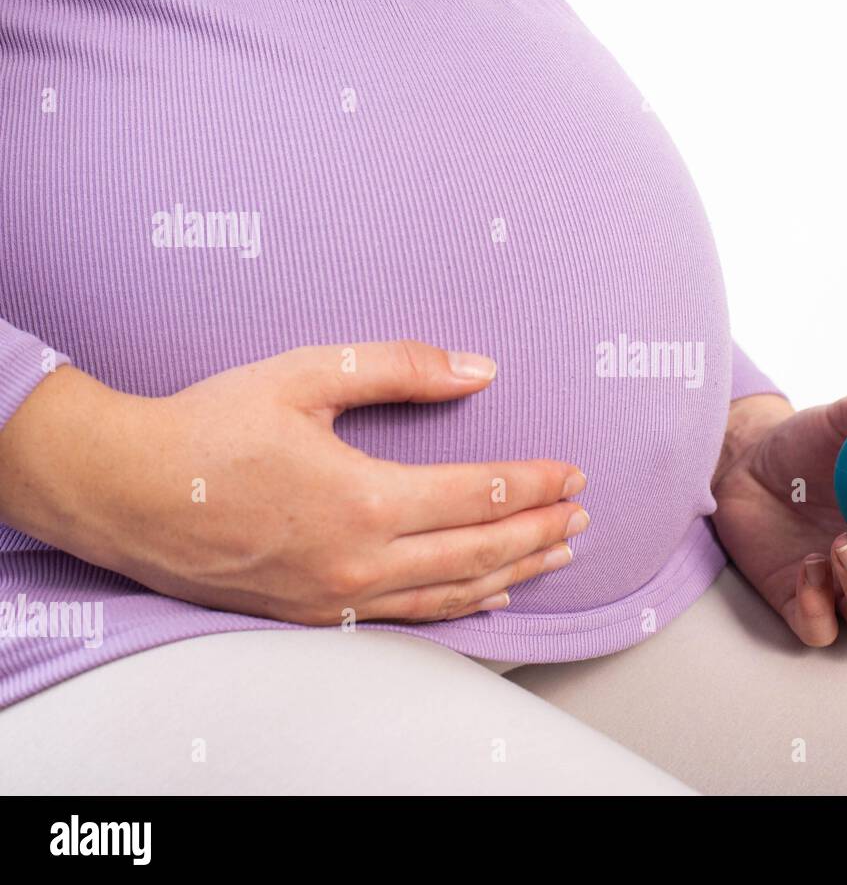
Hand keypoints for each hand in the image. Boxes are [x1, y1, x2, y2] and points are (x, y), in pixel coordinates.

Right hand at [0, 341, 589, 623]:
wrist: (127, 493)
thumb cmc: (213, 426)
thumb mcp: (306, 376)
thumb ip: (399, 368)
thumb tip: (479, 368)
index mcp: (366, 498)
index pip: (481, 495)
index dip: (536, 484)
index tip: (575, 473)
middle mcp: (361, 559)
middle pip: (481, 550)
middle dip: (540, 531)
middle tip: (584, 515)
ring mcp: (339, 595)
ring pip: (453, 591)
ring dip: (515, 571)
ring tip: (559, 554)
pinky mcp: (317, 613)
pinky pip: (409, 615)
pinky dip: (460, 605)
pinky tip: (491, 596)